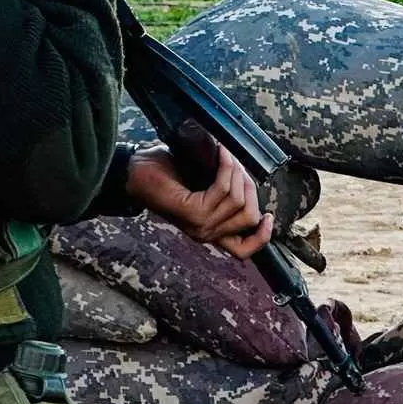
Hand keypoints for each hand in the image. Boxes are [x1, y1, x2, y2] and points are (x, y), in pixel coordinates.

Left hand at [123, 144, 274, 259]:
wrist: (134, 172)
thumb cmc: (165, 174)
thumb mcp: (201, 187)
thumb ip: (222, 193)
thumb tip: (248, 180)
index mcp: (210, 232)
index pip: (243, 249)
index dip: (262, 236)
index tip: (269, 216)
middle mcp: (206, 234)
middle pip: (249, 216)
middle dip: (249, 186)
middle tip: (236, 164)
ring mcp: (199, 225)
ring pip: (238, 200)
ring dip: (236, 172)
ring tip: (225, 155)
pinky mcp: (192, 212)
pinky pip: (223, 189)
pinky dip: (226, 168)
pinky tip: (221, 154)